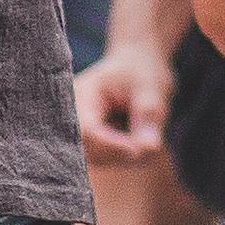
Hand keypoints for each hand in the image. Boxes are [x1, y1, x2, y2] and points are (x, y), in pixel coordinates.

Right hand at [75, 39, 173, 162]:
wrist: (136, 65)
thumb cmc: (142, 71)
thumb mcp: (151, 88)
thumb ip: (148, 116)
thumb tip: (148, 149)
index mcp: (82, 94)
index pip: (87, 131)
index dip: (112, 146)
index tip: (139, 151)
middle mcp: (72, 114)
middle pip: (87, 149)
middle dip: (118, 153)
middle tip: (148, 142)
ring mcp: (79, 129)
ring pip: (96, 159)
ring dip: (122, 156)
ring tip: (143, 134)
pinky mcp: (89, 141)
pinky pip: (103, 159)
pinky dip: (122, 155)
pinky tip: (134, 138)